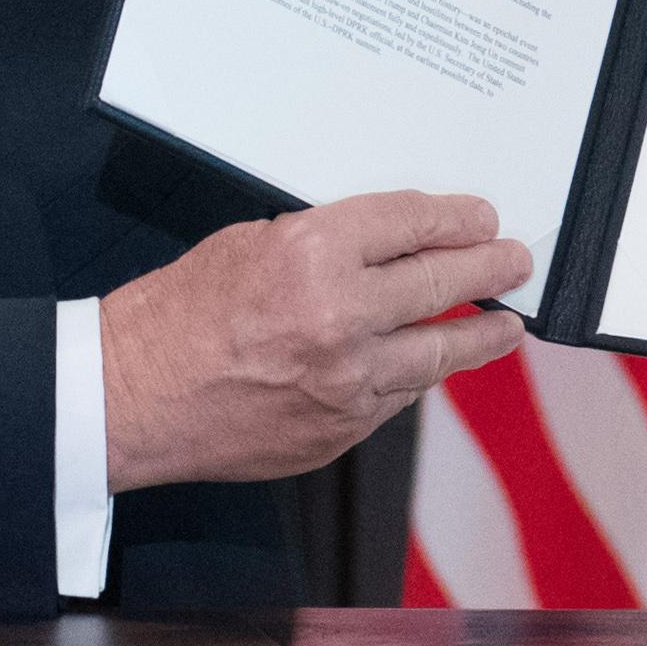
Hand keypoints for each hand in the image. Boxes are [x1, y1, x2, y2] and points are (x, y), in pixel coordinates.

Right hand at [98, 189, 530, 492]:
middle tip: (513, 260)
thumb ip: (321, 244)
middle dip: (486, 267)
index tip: (480, 218)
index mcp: (312, 254)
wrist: (133, 396)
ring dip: (479, 334)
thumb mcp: (248, 244)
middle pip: (440, 282)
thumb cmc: (176, 313)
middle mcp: (339, 315)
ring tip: (506, 324)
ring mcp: (346, 380)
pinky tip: (434, 363)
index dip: (454, 218)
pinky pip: (399, 395)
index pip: (409, 224)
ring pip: (438, 351)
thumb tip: (383, 246)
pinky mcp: (342, 427)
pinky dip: (419, 374)